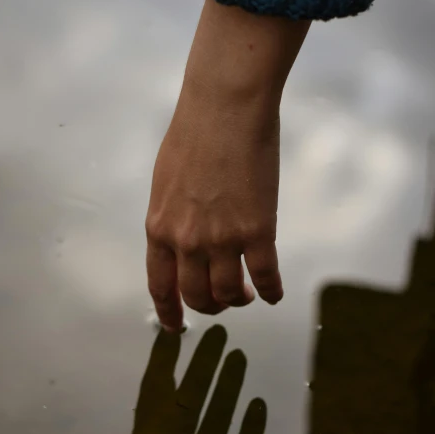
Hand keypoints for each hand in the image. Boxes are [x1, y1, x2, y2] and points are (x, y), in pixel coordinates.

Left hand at [146, 0, 309, 332]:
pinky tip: (274, 293)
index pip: (160, 286)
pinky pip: (267, 276)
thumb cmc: (193, 134)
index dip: (169, 312)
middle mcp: (187, 241)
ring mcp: (223, 239)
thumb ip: (171, 218)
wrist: (224, 107)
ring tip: (248, 294)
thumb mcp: (166, 182)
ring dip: (240, 300)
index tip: (176, 326)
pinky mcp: (258, 230)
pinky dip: (272, 291)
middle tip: (224, 302)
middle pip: (198, 296)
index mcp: (160, 228)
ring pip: (230, 293)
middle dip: (211, 306)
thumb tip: (182, 241)